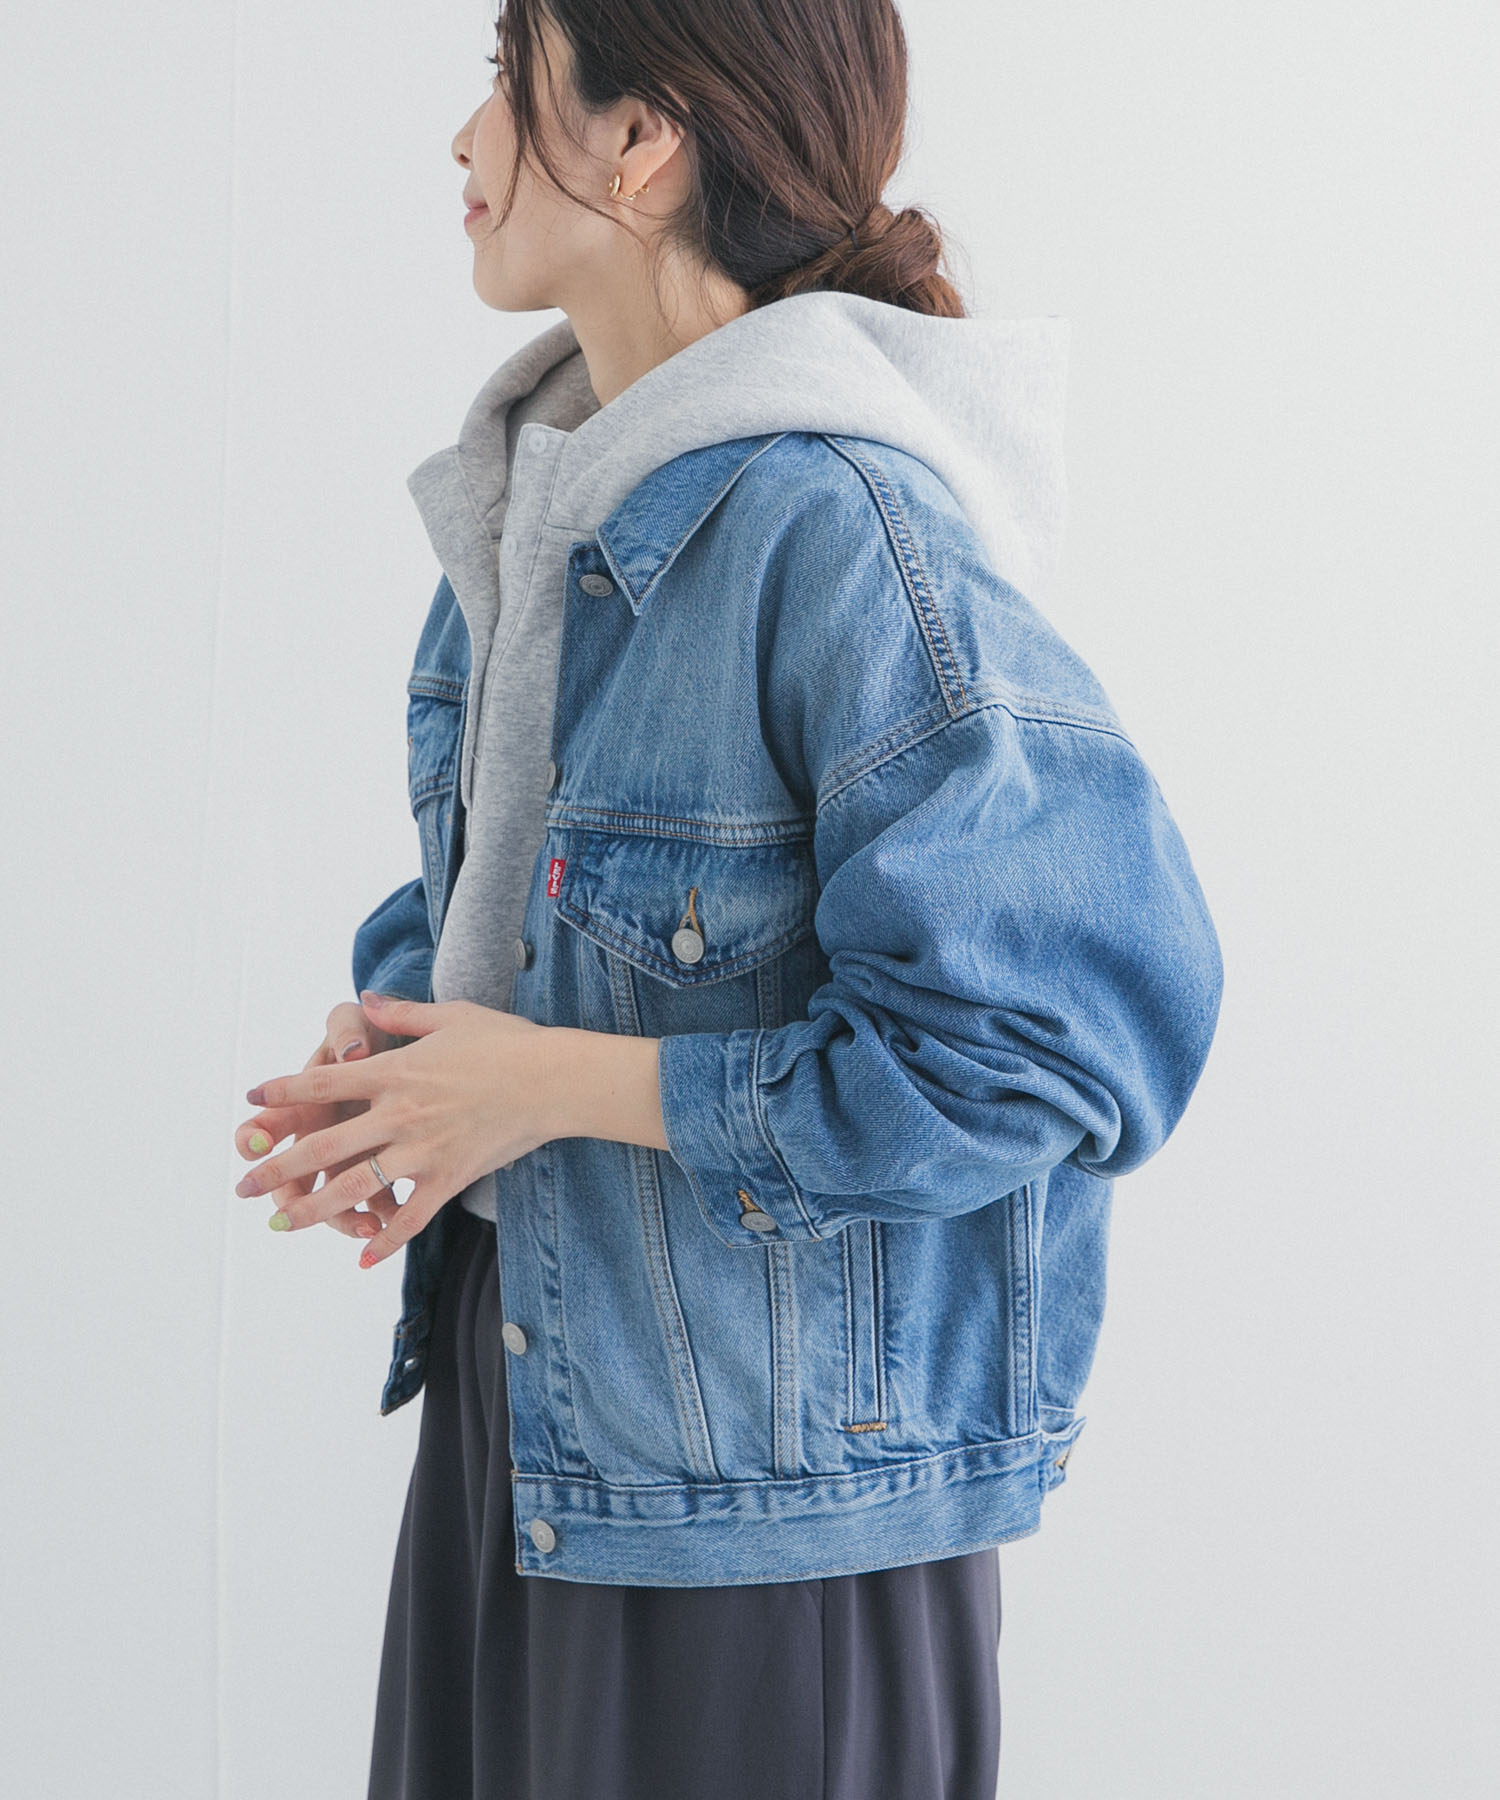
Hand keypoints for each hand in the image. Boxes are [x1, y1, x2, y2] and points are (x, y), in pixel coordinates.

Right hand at [233, 999, 406, 1242]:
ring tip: (368, 1226)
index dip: (252, 1137)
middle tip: (286, 1219)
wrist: (408, 1051)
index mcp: (303, 1105)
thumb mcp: (357, 1026)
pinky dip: (383, 1214)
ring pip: (330, 1201)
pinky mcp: (379, 1167)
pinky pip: (375, 1200)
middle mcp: (317, 1137)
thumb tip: (351, 1051)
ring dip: (342, 1218)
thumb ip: (348, 1032)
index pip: (262, 1126)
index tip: (257, 1146)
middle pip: (288, 1182)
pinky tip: (397, 1222)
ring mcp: (347, 1158)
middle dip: (290, 1202)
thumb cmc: (371, 1036)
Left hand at [234, 991, 561, 1266]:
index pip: (325, 1081)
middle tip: (243, 1185)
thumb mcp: (452, 1016)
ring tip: (282, 1224)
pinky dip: (386, 1238)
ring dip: (314, 1209)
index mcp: (396, 1071)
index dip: (284, 1091)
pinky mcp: (450, 1177)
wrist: (554, 1079)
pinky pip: (411, 1215)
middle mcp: (401, 1113)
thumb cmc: (507, 1041)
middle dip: (279, 1166)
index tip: (252, 1099)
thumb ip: (402, 1015)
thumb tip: (367, 999)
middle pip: (326, 1144)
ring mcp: (424, 1150)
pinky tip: (362, 1258)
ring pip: (357, 1186)